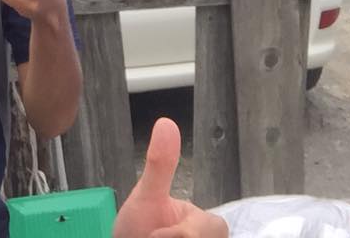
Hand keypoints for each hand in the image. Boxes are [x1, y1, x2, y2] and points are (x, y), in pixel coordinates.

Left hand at [114, 118, 228, 237]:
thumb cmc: (133, 231)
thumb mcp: (146, 196)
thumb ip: (160, 165)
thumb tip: (167, 123)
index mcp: (201, 223)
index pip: (215, 226)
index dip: (188, 232)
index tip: (156, 234)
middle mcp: (206, 237)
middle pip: (213, 236)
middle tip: (153, 237)